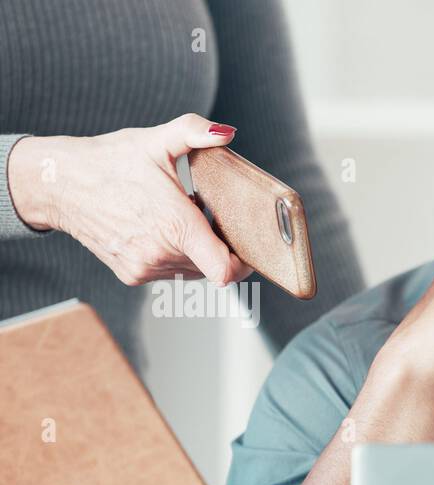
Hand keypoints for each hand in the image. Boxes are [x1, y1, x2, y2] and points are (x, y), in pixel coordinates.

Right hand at [8, 115, 249, 285]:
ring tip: (181, 219)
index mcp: (176, 226)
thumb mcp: (156, 141)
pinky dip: (174, 255)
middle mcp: (161, 254)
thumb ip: (195, 132)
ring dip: (196, 251)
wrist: (59, 183)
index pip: (225, 270)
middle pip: (212, 266)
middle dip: (218, 245)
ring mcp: (145, 268)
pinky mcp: (132, 275)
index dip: (242, 264)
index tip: (244, 246)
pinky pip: (169, 272)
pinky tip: (162, 229)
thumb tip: (226, 133)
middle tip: (207, 216)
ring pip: (191, 271)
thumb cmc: (109, 161)